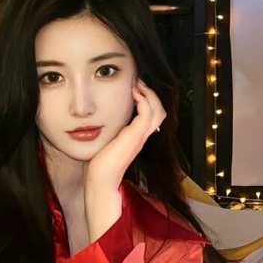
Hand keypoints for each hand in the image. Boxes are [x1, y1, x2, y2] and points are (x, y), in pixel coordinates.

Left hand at [84, 79, 165, 239]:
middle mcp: (142, 136)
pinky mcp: (134, 136)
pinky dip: (144, 100)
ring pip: (158, 111)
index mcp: (138, 137)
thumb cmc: (100, 162)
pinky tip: (133, 94)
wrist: (100, 178)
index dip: (149, 100)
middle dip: (152, 94)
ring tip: (137, 86)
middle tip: (138, 83)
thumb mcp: (110, 142)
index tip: (135, 88)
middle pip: (161, 112)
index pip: (154, 116)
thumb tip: (103, 120)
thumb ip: (113, 132)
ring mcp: (140, 137)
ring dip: (149, 94)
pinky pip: (147, 114)